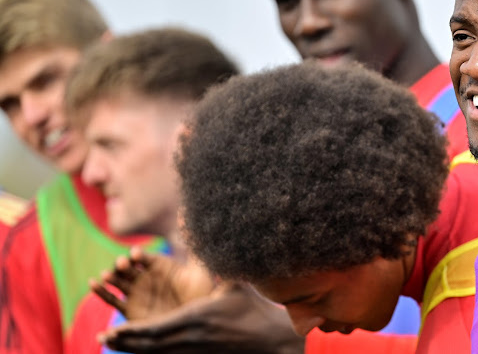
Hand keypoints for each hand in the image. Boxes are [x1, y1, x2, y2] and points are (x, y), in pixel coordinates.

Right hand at [91, 246, 214, 319]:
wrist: (196, 322)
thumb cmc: (200, 295)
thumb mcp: (201, 272)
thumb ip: (196, 250)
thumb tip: (194, 225)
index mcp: (159, 266)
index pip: (145, 257)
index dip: (139, 255)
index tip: (136, 254)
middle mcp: (145, 277)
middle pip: (129, 268)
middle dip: (123, 264)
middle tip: (122, 263)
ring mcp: (136, 292)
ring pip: (119, 281)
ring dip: (111, 277)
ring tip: (106, 275)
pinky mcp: (129, 309)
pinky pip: (112, 299)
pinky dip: (101, 291)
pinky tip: (93, 283)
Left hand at [99, 282, 304, 353]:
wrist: (269, 339)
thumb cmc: (253, 306)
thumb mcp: (233, 283)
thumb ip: (214, 267)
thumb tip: (204, 239)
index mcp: (197, 317)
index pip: (157, 329)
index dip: (131, 332)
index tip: (113, 329)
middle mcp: (192, 337)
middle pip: (151, 345)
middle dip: (125, 342)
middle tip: (102, 339)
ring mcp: (195, 351)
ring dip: (132, 351)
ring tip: (112, 346)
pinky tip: (137, 353)